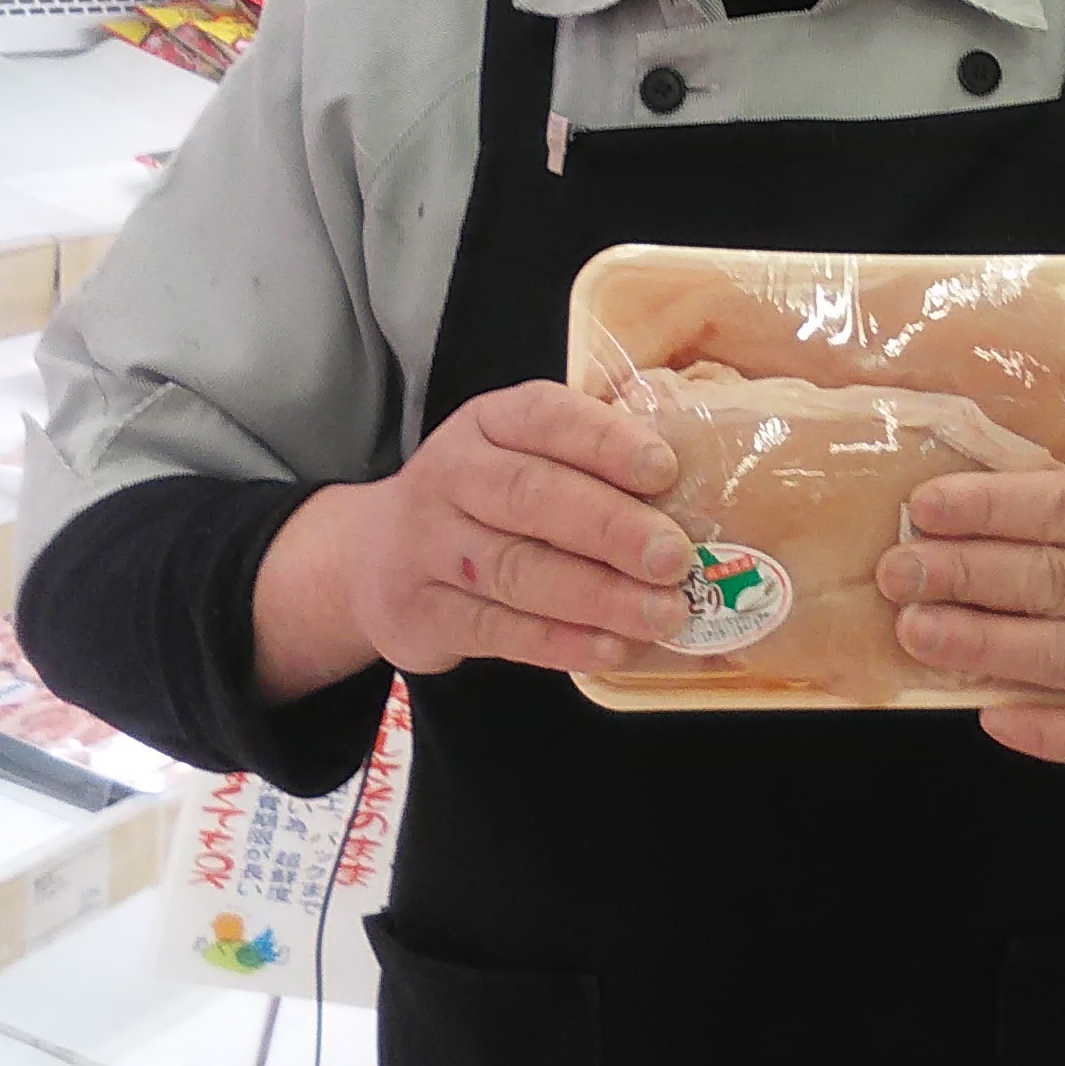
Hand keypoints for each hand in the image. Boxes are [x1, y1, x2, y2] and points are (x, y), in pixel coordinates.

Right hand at [254, 383, 697, 699]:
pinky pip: (496, 630)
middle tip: (675, 557)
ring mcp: (427, 546)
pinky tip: (609, 648)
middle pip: (531, 496)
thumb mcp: (521, 457)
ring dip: (597, 596)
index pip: (545, 417)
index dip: (606, 442)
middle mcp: (450, 474)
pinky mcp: (421, 612)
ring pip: (516, 569)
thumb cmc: (484, 501)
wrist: (371, 559)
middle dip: (611, 528)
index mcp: (487, 422)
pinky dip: (558, 643)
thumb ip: (591, 457)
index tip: (664, 470)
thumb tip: (694, 458)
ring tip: (663, 613)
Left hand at [874, 467, 1064, 769]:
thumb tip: (994, 515)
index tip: (925, 510)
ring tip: (917, 634)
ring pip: (1063, 656)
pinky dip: (1044, 730)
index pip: (1061, 510)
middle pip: (1049, 582)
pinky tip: (991, 715)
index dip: (986, 509)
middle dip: (962, 576)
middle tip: (896, 575)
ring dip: (981, 647)